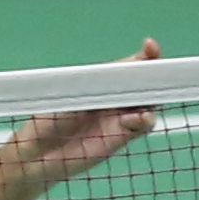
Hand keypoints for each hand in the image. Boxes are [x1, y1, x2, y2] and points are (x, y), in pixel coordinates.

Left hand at [3, 39, 161, 187]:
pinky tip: (138, 118)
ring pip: (148, 102)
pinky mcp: (122, 136)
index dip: (141, 56)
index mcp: (99, 82)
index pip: (124, 66)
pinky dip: (145, 119)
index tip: (150, 46)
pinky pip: (143, 125)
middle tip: (159, 66)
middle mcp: (113, 98)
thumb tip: (107, 72)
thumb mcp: (63, 96)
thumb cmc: (45, 120)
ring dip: (153, 96)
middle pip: (142, 81)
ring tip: (146, 96)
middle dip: (154, 71)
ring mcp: (120, 116)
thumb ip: (86, 85)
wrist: (39, 154)